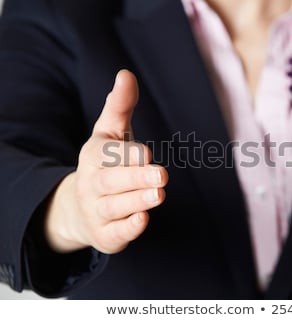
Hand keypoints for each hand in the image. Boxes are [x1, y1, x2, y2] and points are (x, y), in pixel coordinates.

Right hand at [45, 70, 167, 253]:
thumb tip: (126, 73)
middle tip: (161, 175)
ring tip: (159, 194)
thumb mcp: (109, 134)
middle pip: (111, 181)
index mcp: (94, 156)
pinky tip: (143, 220)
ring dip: (137, 201)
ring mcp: (96, 210)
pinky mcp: (105, 234)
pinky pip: (114, 233)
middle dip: (136, 178)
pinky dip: (128, 228)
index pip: (108, 154)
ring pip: (114, 207)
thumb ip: (119, 106)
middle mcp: (92, 183)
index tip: (147, 154)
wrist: (79, 208)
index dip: (127, 155)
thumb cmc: (104, 163)